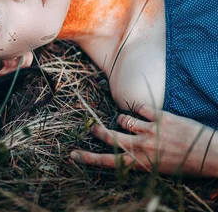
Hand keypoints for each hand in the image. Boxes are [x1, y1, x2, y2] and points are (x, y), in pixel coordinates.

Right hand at [70, 105, 217, 176]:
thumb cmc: (187, 166)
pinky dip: (140, 110)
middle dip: (98, 131)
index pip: (107, 161)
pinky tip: (144, 112)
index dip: (88, 158)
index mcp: (140, 163)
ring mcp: (150, 131)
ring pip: (123, 120)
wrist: (211, 155)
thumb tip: (127, 155)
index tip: (73, 154)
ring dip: (122, 120)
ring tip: (127, 121)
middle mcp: (141, 147)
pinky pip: (140, 109)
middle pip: (109, 136)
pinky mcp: (161, 117)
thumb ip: (141, 161)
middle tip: (93, 128)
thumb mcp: (159, 170)